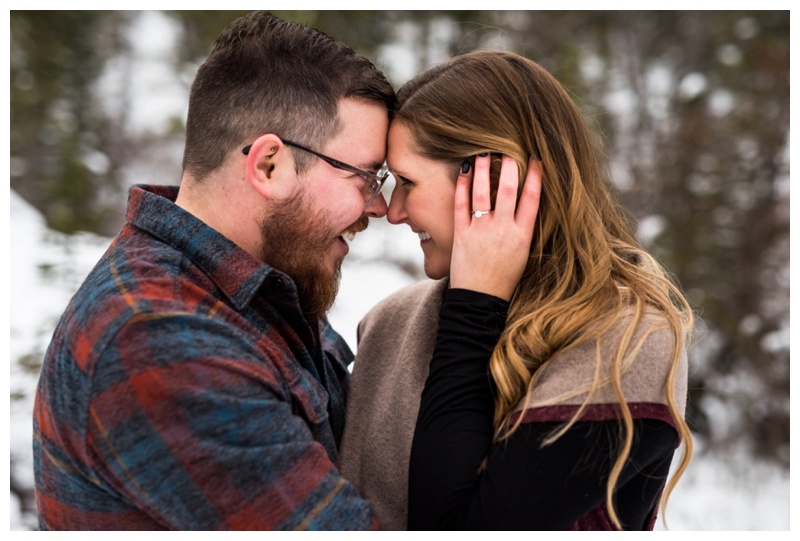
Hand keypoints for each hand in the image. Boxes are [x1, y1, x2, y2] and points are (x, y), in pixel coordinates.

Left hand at [449, 154, 541, 300]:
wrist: (480, 300)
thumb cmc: (504, 277)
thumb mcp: (523, 253)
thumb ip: (523, 227)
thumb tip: (525, 202)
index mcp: (523, 235)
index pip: (533, 198)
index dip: (534, 176)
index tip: (534, 159)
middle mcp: (503, 230)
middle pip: (508, 190)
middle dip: (508, 165)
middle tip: (507, 149)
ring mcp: (481, 231)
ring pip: (482, 192)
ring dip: (482, 169)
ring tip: (482, 153)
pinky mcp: (461, 234)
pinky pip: (461, 204)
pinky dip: (462, 186)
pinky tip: (463, 171)